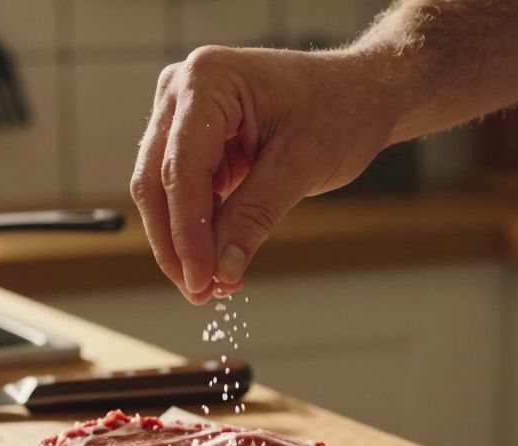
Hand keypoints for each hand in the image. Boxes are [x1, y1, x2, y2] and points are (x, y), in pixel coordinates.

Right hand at [131, 46, 397, 303]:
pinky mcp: (193, 136)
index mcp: (208, 81)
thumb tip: (220, 269)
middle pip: (157, 180)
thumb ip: (253, 217)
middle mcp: (182, 89)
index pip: (181, 168)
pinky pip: (183, 189)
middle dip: (177, 243)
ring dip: (184, 241)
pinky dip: (198, 227)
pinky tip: (217, 260)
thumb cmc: (340, 110)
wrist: (360, 92)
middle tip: (199, 292)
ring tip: (212, 284)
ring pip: (162, 190)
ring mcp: (182, 111)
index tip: (200, 280)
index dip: (187, 232)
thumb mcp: (300, 166)